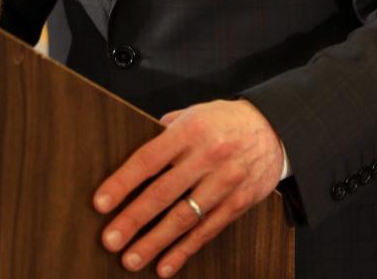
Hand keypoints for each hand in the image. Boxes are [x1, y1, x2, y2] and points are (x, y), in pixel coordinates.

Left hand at [93, 98, 283, 275]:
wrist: (275, 129)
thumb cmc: (227, 120)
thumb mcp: (196, 112)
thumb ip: (167, 129)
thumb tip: (136, 145)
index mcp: (191, 131)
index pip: (149, 160)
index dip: (123, 183)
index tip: (101, 202)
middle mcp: (207, 157)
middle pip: (163, 193)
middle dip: (133, 219)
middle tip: (110, 239)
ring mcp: (224, 182)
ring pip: (184, 218)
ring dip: (154, 242)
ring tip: (131, 259)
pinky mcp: (238, 203)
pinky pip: (207, 232)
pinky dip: (184, 251)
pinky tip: (165, 265)